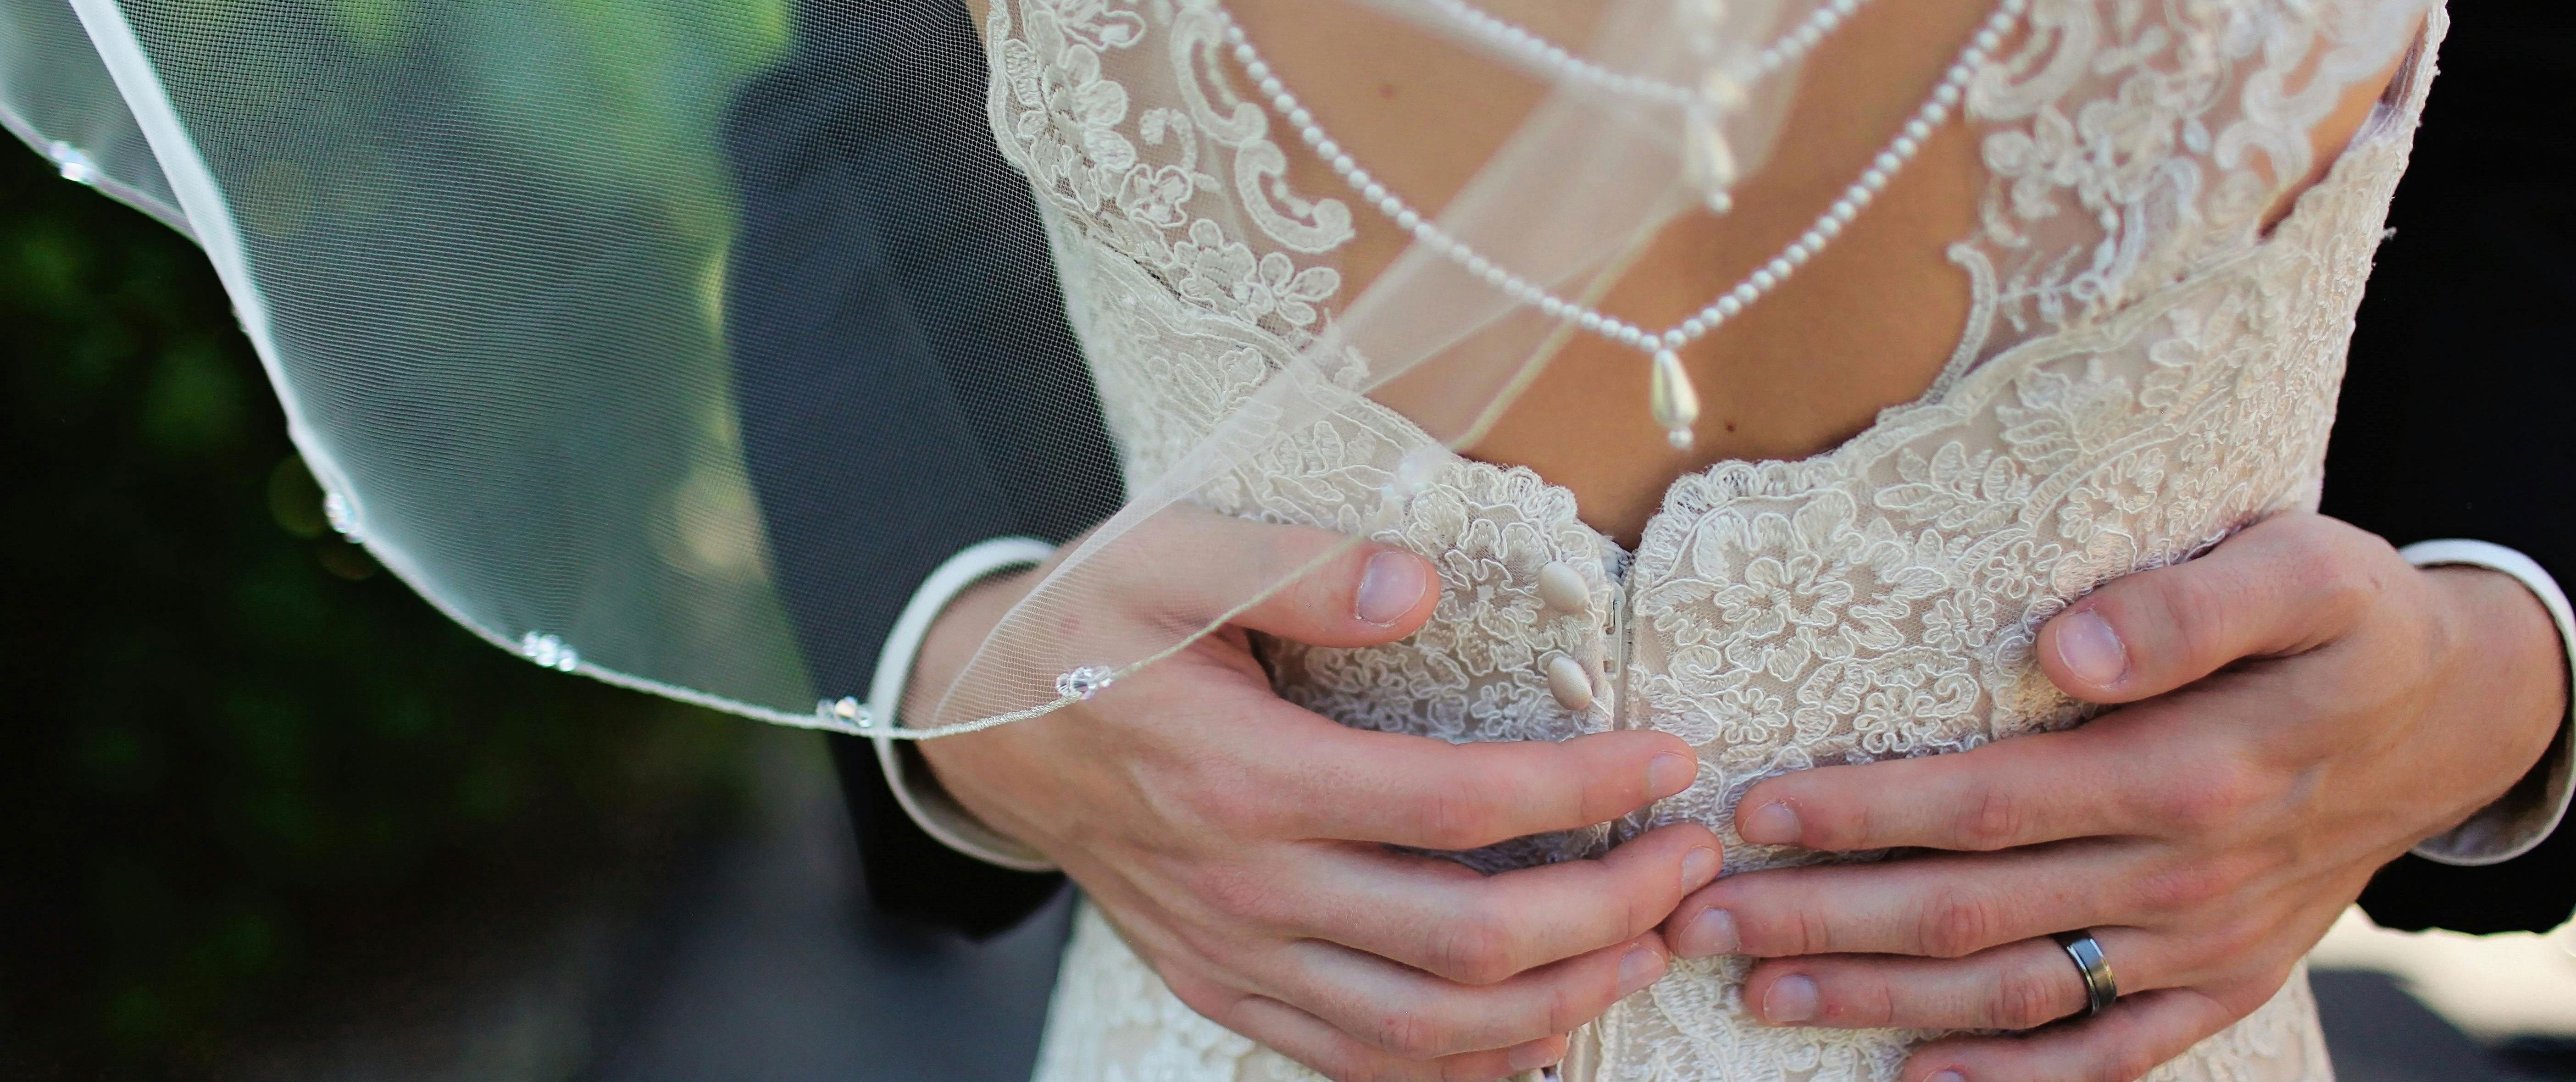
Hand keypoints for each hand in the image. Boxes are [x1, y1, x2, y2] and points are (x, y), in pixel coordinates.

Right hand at [910, 509, 1724, 1081]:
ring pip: (1428, 1026)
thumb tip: (1419, 587)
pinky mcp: (1221, 986)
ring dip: (1559, 1000)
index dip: (1584, 791)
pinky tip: (1536, 1031)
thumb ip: (1298, 566)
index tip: (1668, 760)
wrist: (976, 721)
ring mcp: (1234, 954)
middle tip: (1689, 861)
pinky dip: (1460, 1065)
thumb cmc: (1087, 627)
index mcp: (1245, 777)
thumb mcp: (1171, 555)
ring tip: (1643, 945)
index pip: (1458, 806)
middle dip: (1609, 908)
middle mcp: (1247, 888)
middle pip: (1469, 939)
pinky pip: (1357, 1061)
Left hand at [1657, 512, 2566, 1081]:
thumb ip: (2188, 608)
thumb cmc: (2351, 620)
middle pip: (1972, 908)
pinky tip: (1919, 1074)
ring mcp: (2202, 942)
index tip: (1754, 811)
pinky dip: (2014, 1073)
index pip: (1987, 802)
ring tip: (1761, 993)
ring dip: (1880, 998)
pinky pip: (2108, 1051)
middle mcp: (2186, 873)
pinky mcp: (2221, 981)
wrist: (2457, 710)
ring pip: (2014, 988)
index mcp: (2191, 771)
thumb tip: (2068, 647)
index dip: (1864, 813)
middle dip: (1823, 918)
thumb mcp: (2302, 569)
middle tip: (1700, 917)